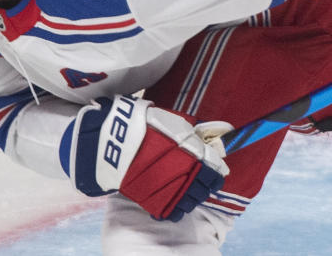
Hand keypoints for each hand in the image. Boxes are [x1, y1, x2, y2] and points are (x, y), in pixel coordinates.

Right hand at [69, 94, 229, 220]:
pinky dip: (178, 208)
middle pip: (205, 188)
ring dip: (194, 197)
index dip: (218, 172)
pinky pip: (174, 212)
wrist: (114, 140)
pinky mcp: (153, 200)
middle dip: (207, 185)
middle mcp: (184, 173)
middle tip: (204, 181)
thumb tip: (210, 133)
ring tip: (190, 190)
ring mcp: (169, 189)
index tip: (217, 172)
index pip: (215, 171)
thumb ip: (192, 131)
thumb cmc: (145, 125)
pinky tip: (177, 201)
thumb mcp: (174, 121)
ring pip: (192, 202)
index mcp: (192, 153)